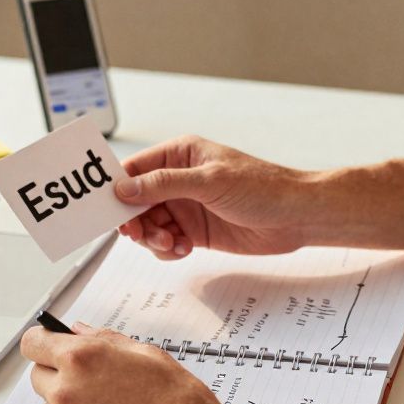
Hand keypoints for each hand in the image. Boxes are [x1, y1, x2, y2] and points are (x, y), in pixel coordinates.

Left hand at [20, 324, 260, 403]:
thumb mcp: (149, 356)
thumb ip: (106, 339)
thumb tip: (79, 331)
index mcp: (83, 359)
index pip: (34, 342)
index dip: (42, 341)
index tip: (48, 345)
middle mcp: (66, 392)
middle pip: (38, 376)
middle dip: (58, 374)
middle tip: (94, 381)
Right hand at [115, 136, 312, 257]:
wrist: (296, 217)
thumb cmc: (263, 187)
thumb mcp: (210, 181)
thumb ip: (164, 185)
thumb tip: (125, 187)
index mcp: (180, 155)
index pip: (135, 169)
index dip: (117, 188)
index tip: (106, 208)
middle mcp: (179, 180)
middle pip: (136, 201)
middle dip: (134, 219)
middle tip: (139, 233)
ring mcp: (186, 206)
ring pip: (149, 225)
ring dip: (152, 237)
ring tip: (171, 242)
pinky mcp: (195, 231)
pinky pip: (166, 242)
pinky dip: (168, 249)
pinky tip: (183, 249)